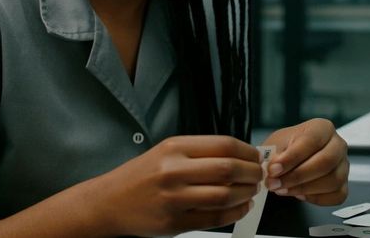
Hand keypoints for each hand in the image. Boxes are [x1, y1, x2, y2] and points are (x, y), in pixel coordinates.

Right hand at [92, 135, 262, 236]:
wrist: (110, 201)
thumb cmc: (142, 174)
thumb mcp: (168, 151)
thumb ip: (201, 153)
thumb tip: (240, 156)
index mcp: (175, 147)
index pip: (224, 145)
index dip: (248, 152)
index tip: (256, 157)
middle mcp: (174, 170)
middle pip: (228, 169)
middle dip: (252, 173)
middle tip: (259, 175)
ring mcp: (173, 198)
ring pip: (224, 195)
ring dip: (246, 194)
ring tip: (252, 191)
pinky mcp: (173, 223)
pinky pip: (214, 219)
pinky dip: (235, 213)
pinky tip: (241, 208)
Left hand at [262, 118, 348, 205]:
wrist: (288, 160)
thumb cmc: (285, 148)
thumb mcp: (276, 144)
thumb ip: (275, 155)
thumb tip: (274, 169)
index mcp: (322, 127)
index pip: (311, 141)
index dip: (292, 157)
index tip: (274, 169)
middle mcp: (338, 144)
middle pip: (326, 162)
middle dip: (298, 176)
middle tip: (276, 183)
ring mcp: (343, 165)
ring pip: (332, 181)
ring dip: (304, 189)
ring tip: (283, 189)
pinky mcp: (343, 184)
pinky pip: (336, 196)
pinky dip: (316, 198)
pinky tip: (300, 194)